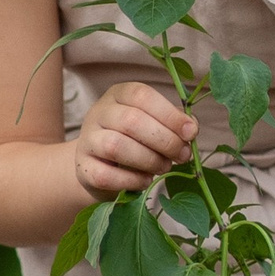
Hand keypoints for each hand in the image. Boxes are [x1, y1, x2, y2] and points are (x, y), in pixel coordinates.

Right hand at [74, 80, 194, 198]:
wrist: (100, 165)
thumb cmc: (135, 140)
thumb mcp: (154, 123)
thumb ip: (173, 122)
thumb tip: (191, 128)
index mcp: (118, 95)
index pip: (142, 96)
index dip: (170, 115)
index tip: (191, 132)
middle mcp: (99, 113)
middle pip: (131, 121)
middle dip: (165, 140)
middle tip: (182, 155)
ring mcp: (87, 140)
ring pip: (116, 147)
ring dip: (149, 160)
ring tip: (165, 167)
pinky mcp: (83, 168)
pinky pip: (106, 175)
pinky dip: (132, 181)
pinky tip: (145, 180)